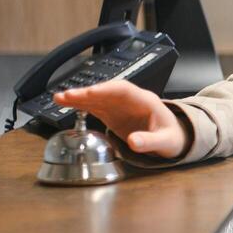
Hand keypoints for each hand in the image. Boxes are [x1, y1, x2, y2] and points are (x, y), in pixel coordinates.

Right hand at [51, 79, 186, 159]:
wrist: (173, 138)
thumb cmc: (173, 137)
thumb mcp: (167, 142)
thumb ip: (151, 142)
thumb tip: (134, 142)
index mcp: (146, 101)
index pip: (124, 90)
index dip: (106, 90)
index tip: (91, 93)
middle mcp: (131, 100)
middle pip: (107, 91)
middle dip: (87, 92)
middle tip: (68, 95)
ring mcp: (120, 106)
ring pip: (98, 97)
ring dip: (80, 97)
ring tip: (60, 98)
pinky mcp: (113, 114)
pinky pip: (95, 106)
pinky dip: (81, 105)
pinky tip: (66, 104)